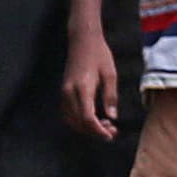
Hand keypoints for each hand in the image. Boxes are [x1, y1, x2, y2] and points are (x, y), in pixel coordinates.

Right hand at [61, 25, 118, 140]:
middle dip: (95, 131)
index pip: (87, 118)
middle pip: (78, 122)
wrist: (82, 41)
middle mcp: (69, 92)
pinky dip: (79, 120)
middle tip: (112, 132)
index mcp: (82, 88)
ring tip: (105, 125)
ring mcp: (64, 92)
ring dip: (87, 127)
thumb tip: (112, 117)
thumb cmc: (99, 56)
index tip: (110, 135)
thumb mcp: (111, 75)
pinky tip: (94, 119)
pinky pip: (68, 113)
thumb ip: (110, 97)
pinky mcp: (63, 91)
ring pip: (71, 119)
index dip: (98, 130)